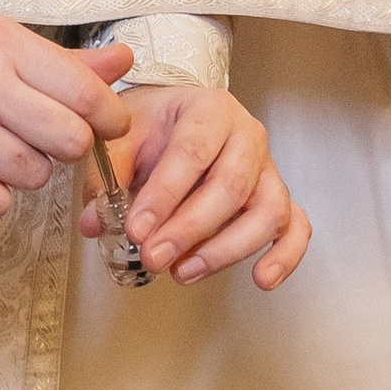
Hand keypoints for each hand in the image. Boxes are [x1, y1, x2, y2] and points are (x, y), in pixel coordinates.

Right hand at [0, 15, 133, 219]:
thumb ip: (61, 59)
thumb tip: (122, 61)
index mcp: (3, 46)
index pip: (85, 92)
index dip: (109, 117)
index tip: (107, 125)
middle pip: (70, 140)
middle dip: (69, 147)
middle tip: (49, 139)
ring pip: (35, 176)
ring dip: (28, 171)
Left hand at [99, 83, 312, 290]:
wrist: (174, 117)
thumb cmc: (152, 126)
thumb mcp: (122, 135)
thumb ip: (106, 174)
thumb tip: (94, 222)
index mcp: (210, 110)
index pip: (193, 151)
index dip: (165, 194)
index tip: (136, 228)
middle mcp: (247, 136)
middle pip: (232, 185)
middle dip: (190, 229)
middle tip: (152, 257)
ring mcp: (268, 169)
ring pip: (267, 211)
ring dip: (227, 249)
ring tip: (183, 272)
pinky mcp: (278, 198)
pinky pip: (296, 227)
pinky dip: (285, 256)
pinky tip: (262, 279)